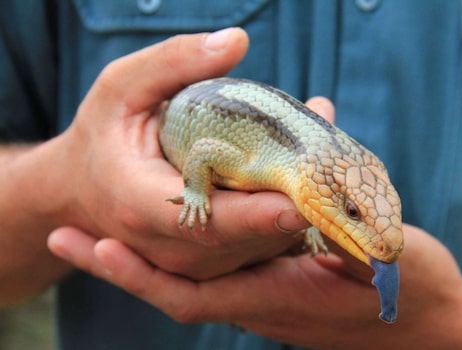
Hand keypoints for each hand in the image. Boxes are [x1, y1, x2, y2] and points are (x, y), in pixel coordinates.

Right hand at [44, 28, 316, 278]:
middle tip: (334, 167)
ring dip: (299, 215)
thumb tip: (237, 41)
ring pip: (257, 251)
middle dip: (294, 206)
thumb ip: (173, 63)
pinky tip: (307, 190)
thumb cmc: (102, 134)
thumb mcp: (121, 88)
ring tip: (327, 170)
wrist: (82, 190)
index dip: (257, 216)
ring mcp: (188, 264)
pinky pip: (256, 251)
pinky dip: (286, 223)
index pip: (207, 219)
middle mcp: (167, 246)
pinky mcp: (205, 266)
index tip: (303, 204)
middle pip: (245, 239)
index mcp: (139, 204)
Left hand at [50, 219, 461, 348]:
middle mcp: (265, 306)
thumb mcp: (385, 259)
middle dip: (125, 265)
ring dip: (156, 256)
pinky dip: (202, 250)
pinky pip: (230, 272)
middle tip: (75, 236)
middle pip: (177, 289)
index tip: (94, 247)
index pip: (190, 295)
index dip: (139, 274)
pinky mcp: (288, 290)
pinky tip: (202, 221)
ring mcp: (274, 301)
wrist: (442, 330)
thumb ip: (348, 237)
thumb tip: (311, 210)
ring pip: (199, 280)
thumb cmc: (418, 294)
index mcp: (281, 299)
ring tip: (117, 224)